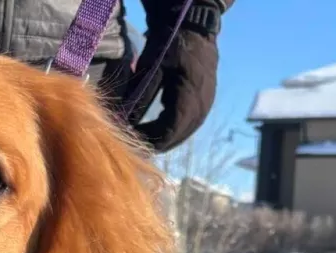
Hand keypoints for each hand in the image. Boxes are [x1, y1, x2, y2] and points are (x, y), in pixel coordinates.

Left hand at [122, 0, 223, 152]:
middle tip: (135, 143)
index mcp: (189, 96)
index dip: (151, 140)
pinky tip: (158, 128)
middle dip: (156, 142)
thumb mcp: (152, 66)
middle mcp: (202, 105)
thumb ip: (141, 95)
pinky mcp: (206, 101)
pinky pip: (190, 124)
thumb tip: (128, 122)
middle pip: (178, 136)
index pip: (170, 131)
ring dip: (166, 138)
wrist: (196, 26)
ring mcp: (207, 104)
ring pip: (185, 132)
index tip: (132, 141)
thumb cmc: (171, 43)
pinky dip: (174, 129)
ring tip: (145, 137)